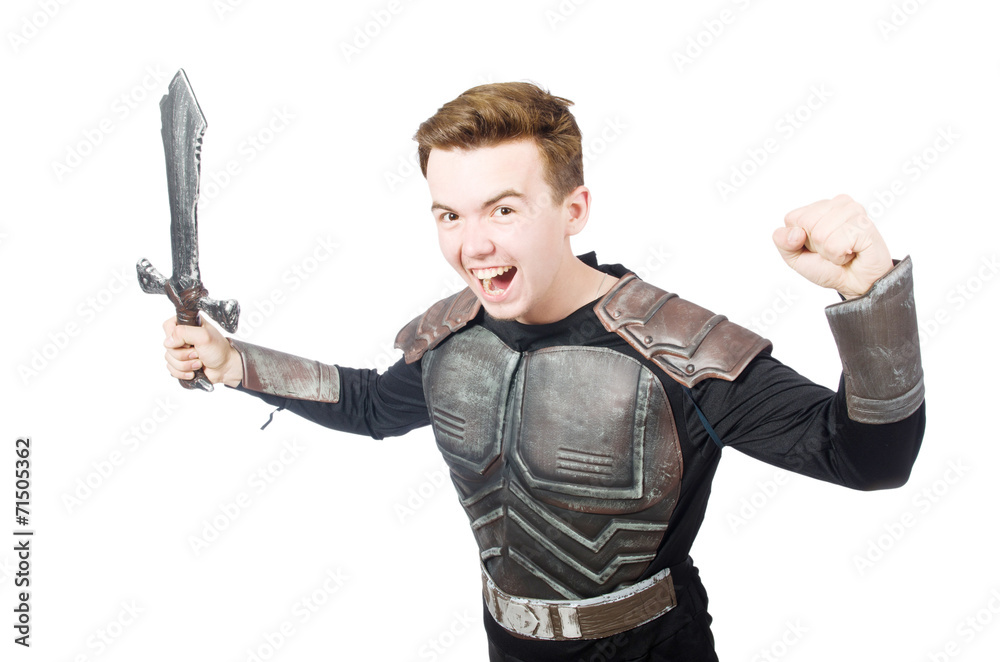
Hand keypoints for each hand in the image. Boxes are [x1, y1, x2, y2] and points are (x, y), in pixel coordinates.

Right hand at [162, 316, 242, 386]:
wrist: (225, 368)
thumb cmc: (219, 350)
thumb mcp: (204, 336)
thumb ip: (184, 333)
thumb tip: (168, 342)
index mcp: (188, 324)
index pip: (168, 326)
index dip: (175, 337)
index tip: (188, 342)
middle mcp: (182, 336)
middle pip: (168, 346)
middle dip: (184, 354)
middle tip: (198, 353)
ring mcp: (180, 350)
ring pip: (169, 359)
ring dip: (186, 364)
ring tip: (199, 362)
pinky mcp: (180, 363)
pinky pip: (171, 369)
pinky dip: (183, 372)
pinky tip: (194, 371)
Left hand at [772, 194, 892, 298]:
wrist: (856, 284)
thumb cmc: (828, 267)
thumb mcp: (796, 257)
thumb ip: (783, 243)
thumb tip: (794, 233)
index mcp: (820, 206)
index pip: (792, 218)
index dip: (799, 240)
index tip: (816, 246)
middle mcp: (838, 203)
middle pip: (806, 223)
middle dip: (815, 245)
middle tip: (831, 250)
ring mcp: (854, 211)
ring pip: (820, 234)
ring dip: (828, 252)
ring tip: (842, 251)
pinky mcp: (864, 225)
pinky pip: (835, 244)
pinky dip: (839, 256)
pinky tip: (852, 253)